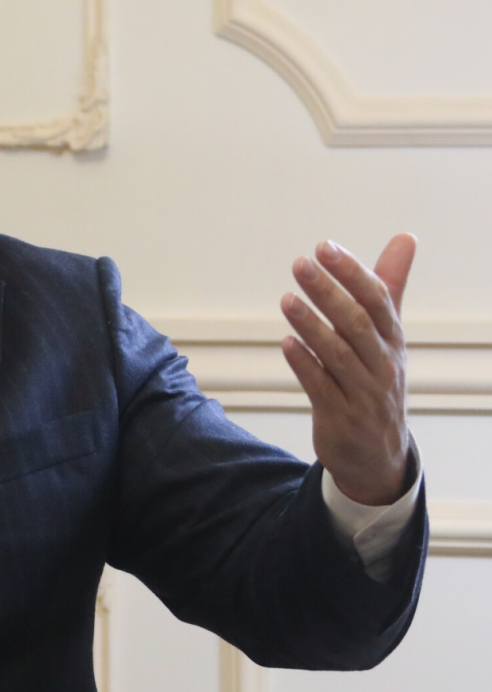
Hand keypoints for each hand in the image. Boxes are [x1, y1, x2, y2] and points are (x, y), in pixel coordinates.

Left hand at [280, 234, 416, 505]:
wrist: (378, 453)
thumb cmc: (378, 380)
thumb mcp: (387, 334)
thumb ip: (389, 286)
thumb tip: (405, 238)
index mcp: (392, 339)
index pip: (377, 299)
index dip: (352, 273)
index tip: (325, 247)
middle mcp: (381, 364)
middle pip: (356, 324)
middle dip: (328, 292)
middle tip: (301, 265)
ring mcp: (361, 392)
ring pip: (338, 355)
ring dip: (311, 325)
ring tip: (287, 299)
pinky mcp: (339, 416)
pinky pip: (321, 387)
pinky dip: (305, 364)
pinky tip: (286, 343)